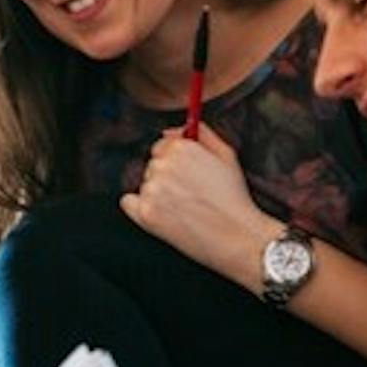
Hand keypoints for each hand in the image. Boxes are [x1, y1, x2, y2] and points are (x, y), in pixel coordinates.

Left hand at [119, 125, 278, 285]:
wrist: (238, 238)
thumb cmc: (235, 199)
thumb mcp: (227, 156)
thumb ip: (202, 134)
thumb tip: (173, 129)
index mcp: (182, 148)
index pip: (162, 146)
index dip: (174, 162)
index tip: (185, 177)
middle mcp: (164, 165)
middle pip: (152, 166)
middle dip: (166, 178)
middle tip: (189, 196)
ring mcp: (152, 189)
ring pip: (145, 184)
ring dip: (157, 194)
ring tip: (183, 209)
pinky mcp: (145, 213)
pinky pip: (128, 202)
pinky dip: (140, 208)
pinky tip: (162, 216)